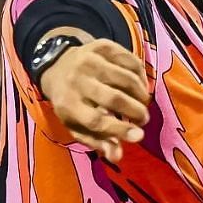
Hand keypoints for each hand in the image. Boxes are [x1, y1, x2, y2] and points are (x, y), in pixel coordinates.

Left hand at [37, 38, 149, 163]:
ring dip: (141, 94)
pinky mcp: (100, 46)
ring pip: (126, 78)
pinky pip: (130, 60)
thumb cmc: (72, 103)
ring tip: (143, 103)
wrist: (58, 65)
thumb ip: (98, 141)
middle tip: (144, 118)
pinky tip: (140, 84)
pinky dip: (140, 75)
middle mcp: (76, 80)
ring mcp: (89, 60)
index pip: (96, 121)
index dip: (119, 130)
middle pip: (114, 98)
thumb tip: (117, 156)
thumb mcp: (78, 125)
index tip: (139, 135)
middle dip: (136, 111)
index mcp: (68, 104)